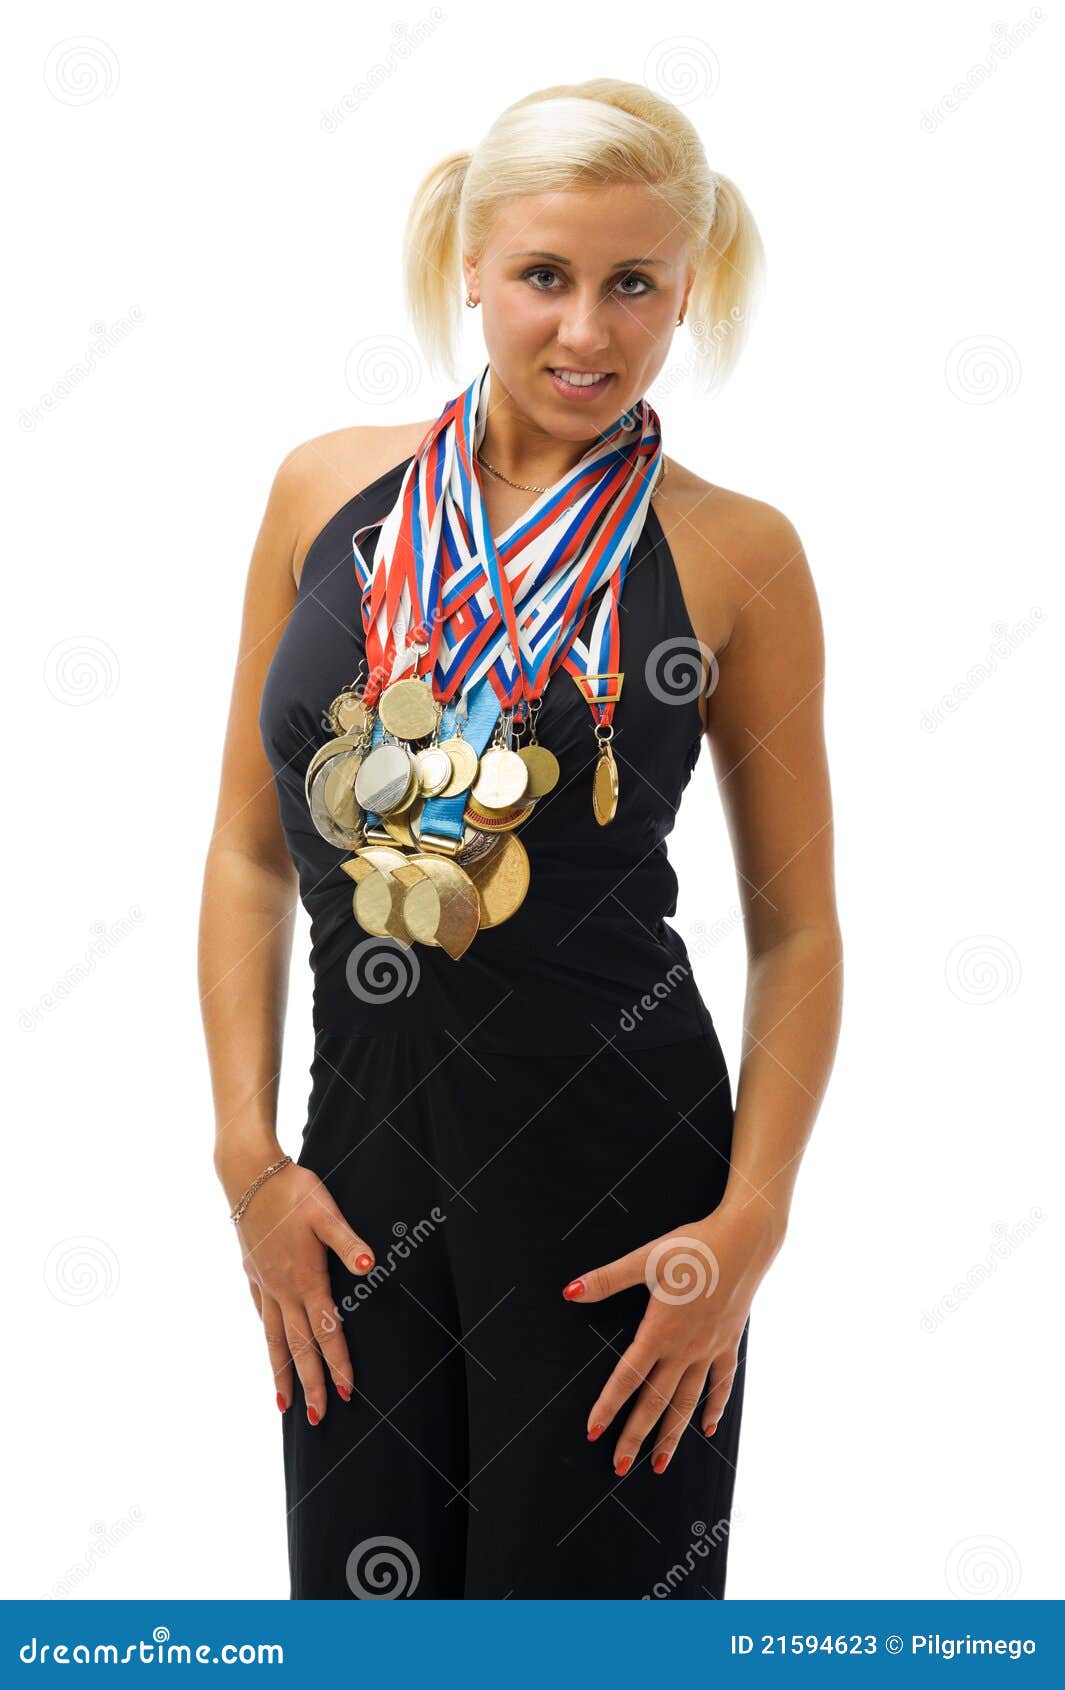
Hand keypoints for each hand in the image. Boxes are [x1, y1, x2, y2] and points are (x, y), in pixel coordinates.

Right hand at [235, 1162, 375, 1425]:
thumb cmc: (293, 1190)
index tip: (347, 1394)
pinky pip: (262, 1317)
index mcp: (306, 1279)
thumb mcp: (326, 1211)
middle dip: (311, 1384)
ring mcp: (264, 1284)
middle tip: (319, 1419)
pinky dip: (268, 1340)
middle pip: (298, 1347)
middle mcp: (283, 1289)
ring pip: (275, 1338)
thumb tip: (371, 1265)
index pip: (326, 1332)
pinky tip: (270, 1347)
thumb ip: (348, 1241)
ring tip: (284, 1405)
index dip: (338, 1364)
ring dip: (282, 1373)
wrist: (249, 1175)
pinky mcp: (253, 1273)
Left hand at [561, 1203, 782, 1475]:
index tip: (593, 1432)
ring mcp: (710, 1350)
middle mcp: (686, 1348)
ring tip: (659, 1464)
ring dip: (672, 1434)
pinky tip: (708, 1428)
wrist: (746, 1241)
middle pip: (656, 1401)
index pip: (628, 1377)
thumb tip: (570, 1291)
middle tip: (619, 1467)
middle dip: (636, 1436)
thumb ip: (608, 1278)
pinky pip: (722, 1383)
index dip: (609, 1406)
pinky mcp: (729, 1343)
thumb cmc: (695, 1248)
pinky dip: (714, 1407)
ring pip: (688, 1401)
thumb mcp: (647, 1258)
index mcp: (661, 1331)